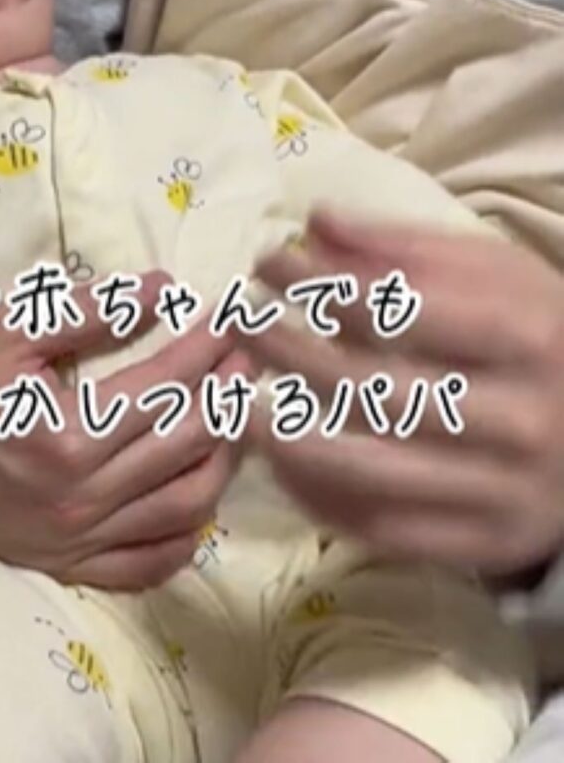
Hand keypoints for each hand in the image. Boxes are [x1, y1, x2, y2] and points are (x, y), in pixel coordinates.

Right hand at [0, 270, 249, 588]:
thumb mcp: (5, 331)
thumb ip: (85, 310)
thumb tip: (159, 290)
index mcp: (68, 435)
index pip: (165, 384)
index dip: (206, 347)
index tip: (229, 319)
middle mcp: (83, 497)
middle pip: (188, 443)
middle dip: (229, 395)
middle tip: (246, 359)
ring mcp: (79, 539)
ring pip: (185, 506)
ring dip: (224, 458)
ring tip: (235, 418)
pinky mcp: (69, 565)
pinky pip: (149, 564)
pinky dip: (186, 536)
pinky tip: (200, 500)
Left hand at [246, 209, 563, 575]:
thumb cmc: (536, 337)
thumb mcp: (495, 276)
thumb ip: (406, 249)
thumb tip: (314, 223)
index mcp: (529, 339)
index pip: (407, 312)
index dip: (325, 286)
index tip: (265, 262)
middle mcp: (522, 422)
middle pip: (377, 393)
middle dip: (292, 355)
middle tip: (240, 326)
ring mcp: (504, 494)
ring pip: (371, 472)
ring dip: (288, 438)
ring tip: (235, 403)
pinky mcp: (483, 545)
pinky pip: (382, 529)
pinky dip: (318, 497)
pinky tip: (277, 461)